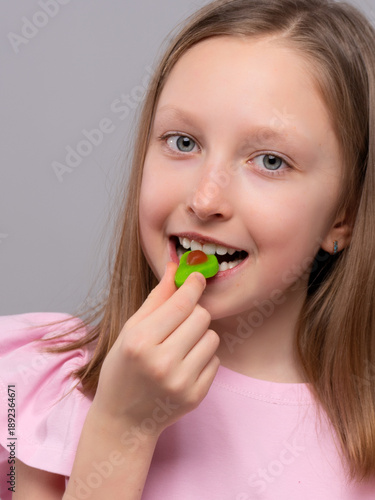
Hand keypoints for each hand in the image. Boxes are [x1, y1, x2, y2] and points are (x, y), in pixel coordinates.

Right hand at [91, 263, 219, 434]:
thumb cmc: (123, 369)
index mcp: (140, 342)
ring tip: (180, 346)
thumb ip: (156, 299)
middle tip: (179, 321)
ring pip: (212, 337)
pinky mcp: (196, 396)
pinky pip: (215, 360)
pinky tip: (184, 365)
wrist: (124, 419)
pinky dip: (203, 357)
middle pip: (201, 317)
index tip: (198, 277)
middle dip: (193, 312)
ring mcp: (181, 382)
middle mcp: (162, 363)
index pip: (180, 303)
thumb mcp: (130, 330)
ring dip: (199, 335)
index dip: (193, 286)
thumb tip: (175, 268)